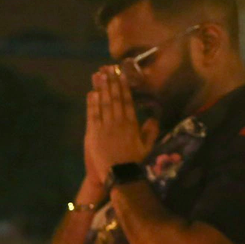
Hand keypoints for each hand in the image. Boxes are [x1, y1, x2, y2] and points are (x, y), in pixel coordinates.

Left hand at [85, 68, 157, 182]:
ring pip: (103, 103)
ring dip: (101, 88)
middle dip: (111, 82)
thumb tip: (153, 116)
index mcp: (131, 123)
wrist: (120, 175)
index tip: (121, 75)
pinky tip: (91, 93)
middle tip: (108, 68)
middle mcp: (118, 122)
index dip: (124, 86)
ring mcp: (105, 127)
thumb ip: (151, 130)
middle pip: (114, 98)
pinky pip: (93, 115)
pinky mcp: (94, 133)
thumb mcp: (148, 146)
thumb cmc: (135, 161)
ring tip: (99, 75)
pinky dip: (92, 103)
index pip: (127, 100)